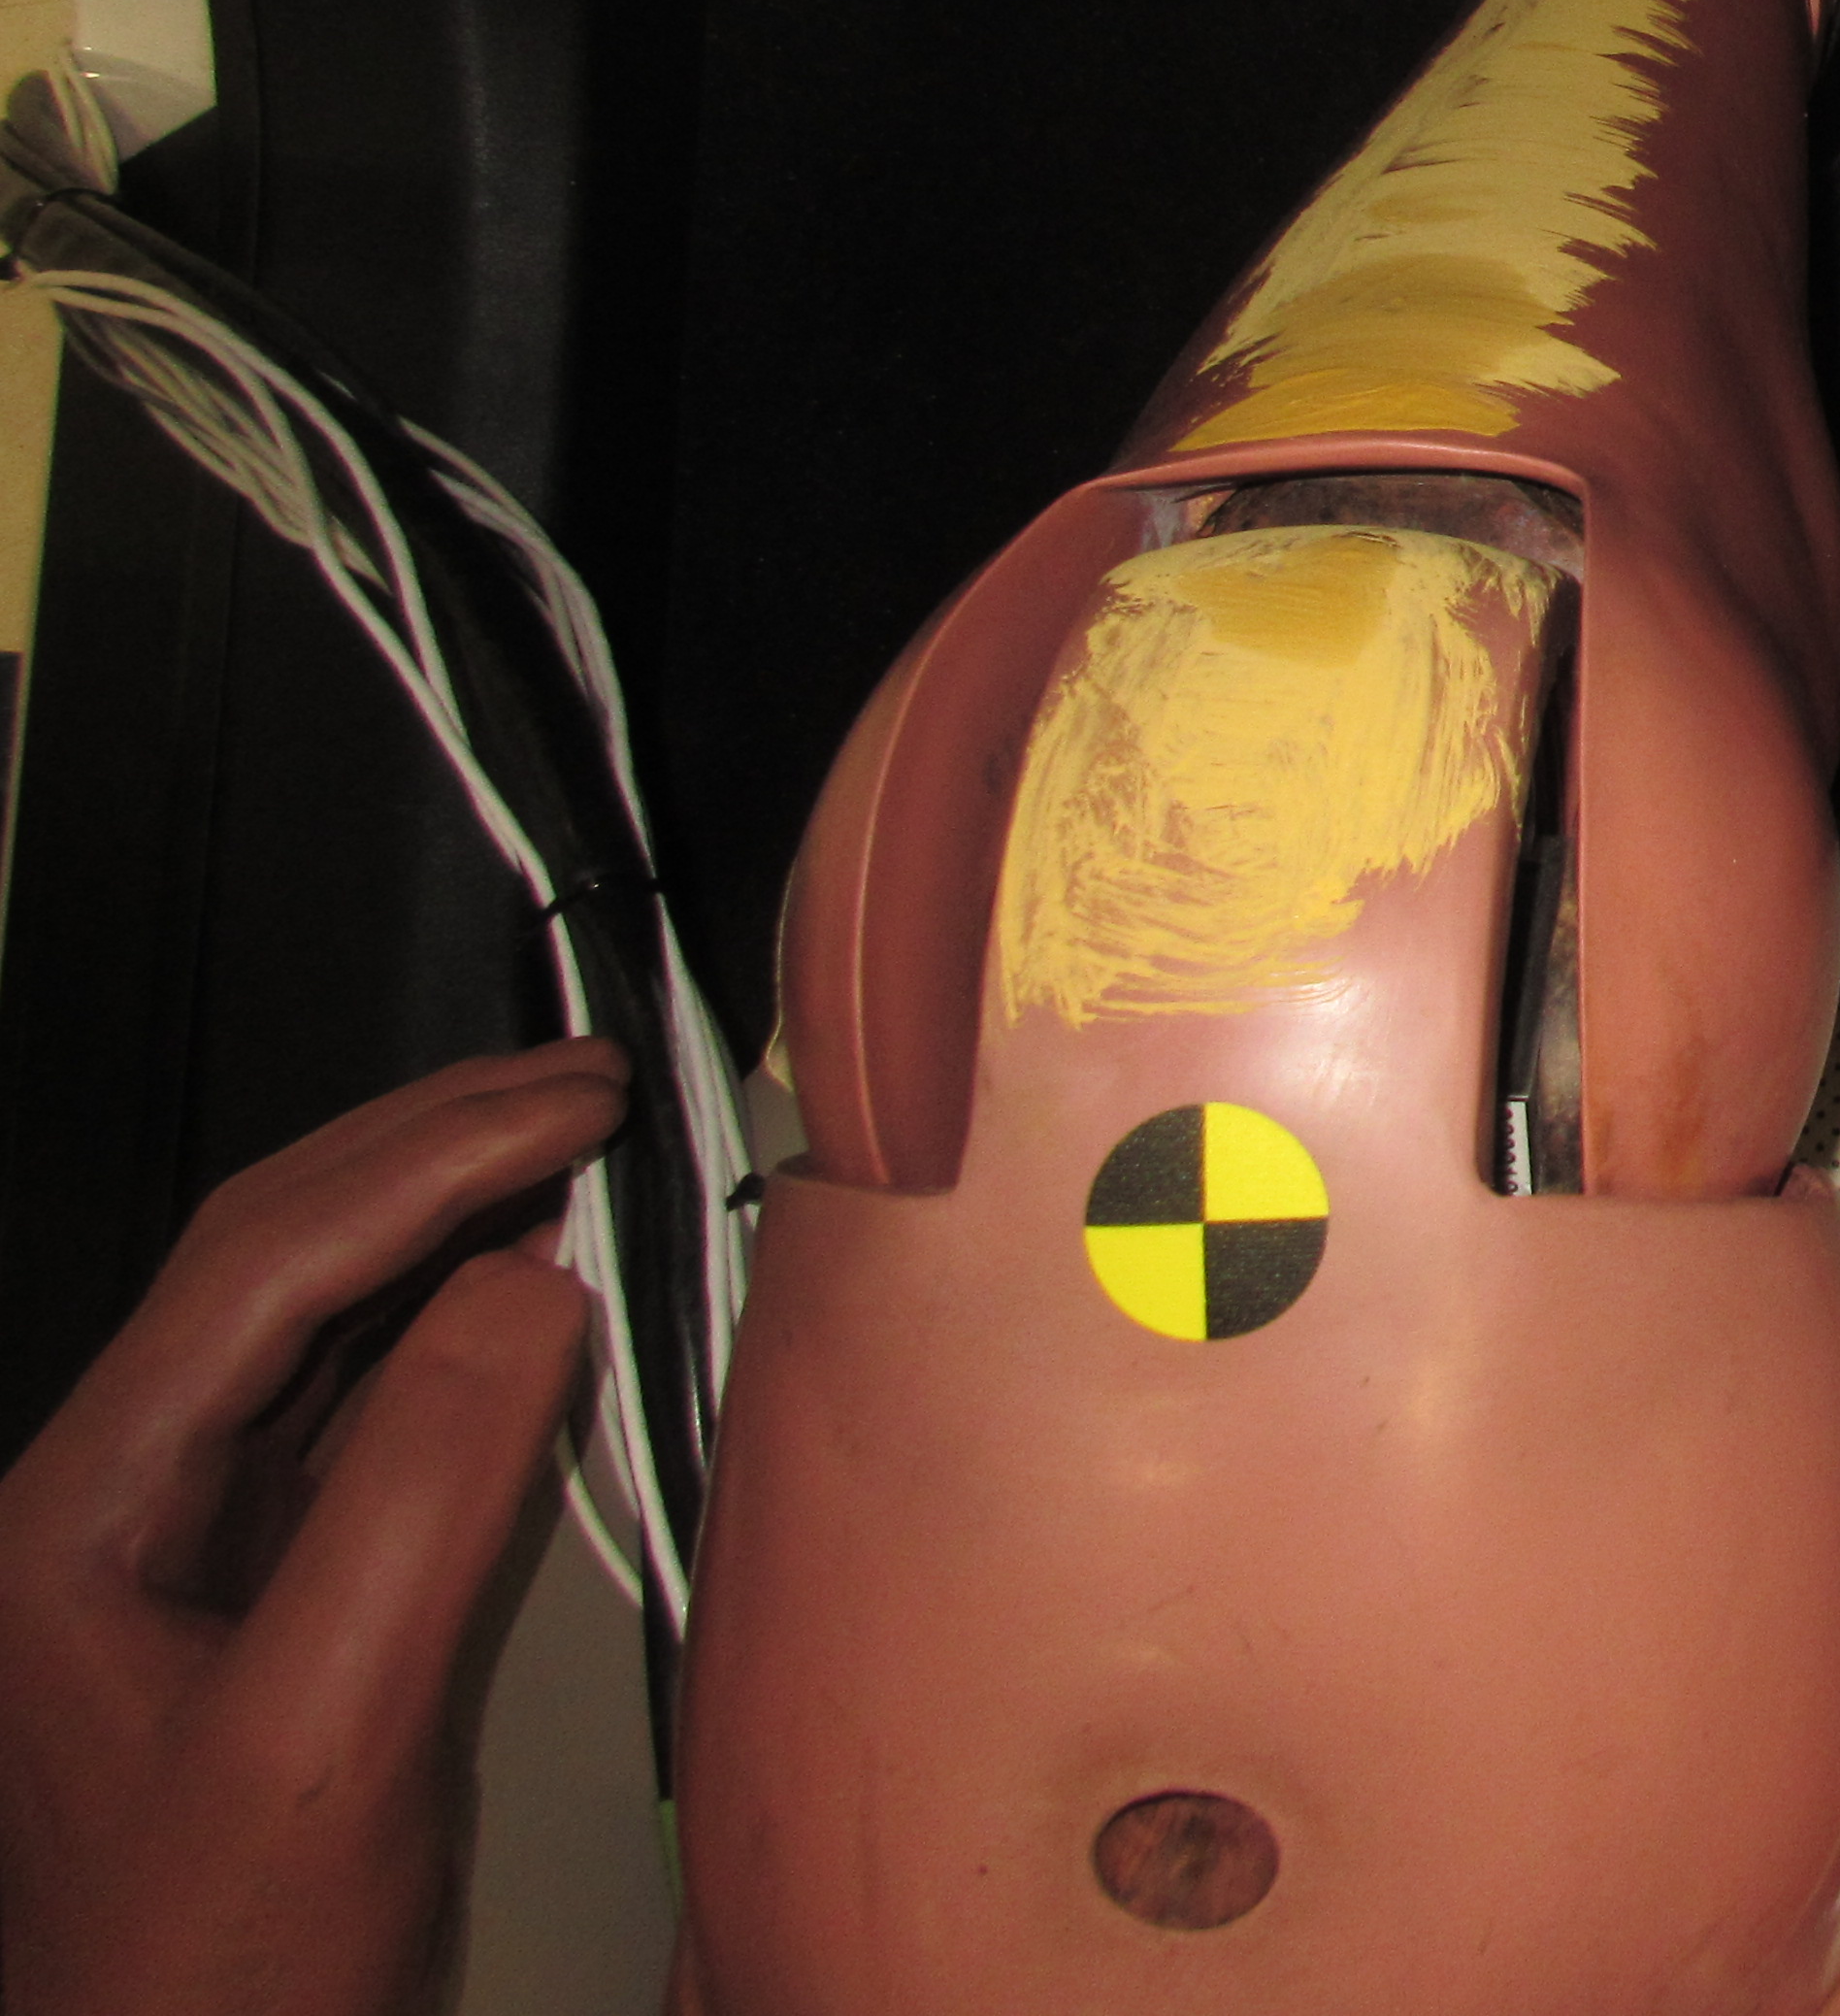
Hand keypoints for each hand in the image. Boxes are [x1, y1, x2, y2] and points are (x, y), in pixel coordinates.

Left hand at [0, 1040, 626, 2015]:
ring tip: (568, 1145)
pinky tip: (526, 1290)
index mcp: (81, 1508)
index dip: (433, 1155)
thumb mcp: (333, 1725)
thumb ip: (429, 1493)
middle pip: (269, 1254)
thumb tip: (533, 1291)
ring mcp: (175, 1539)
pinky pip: (350, 1399)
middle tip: (586, 1085)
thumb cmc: (222, 1962)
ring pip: (308, 1311)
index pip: (266, 1262)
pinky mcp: (250, 1584)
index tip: (573, 1100)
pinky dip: (451, 1314)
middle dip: (432, 1145)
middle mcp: (108, 1500)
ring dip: (442, 1212)